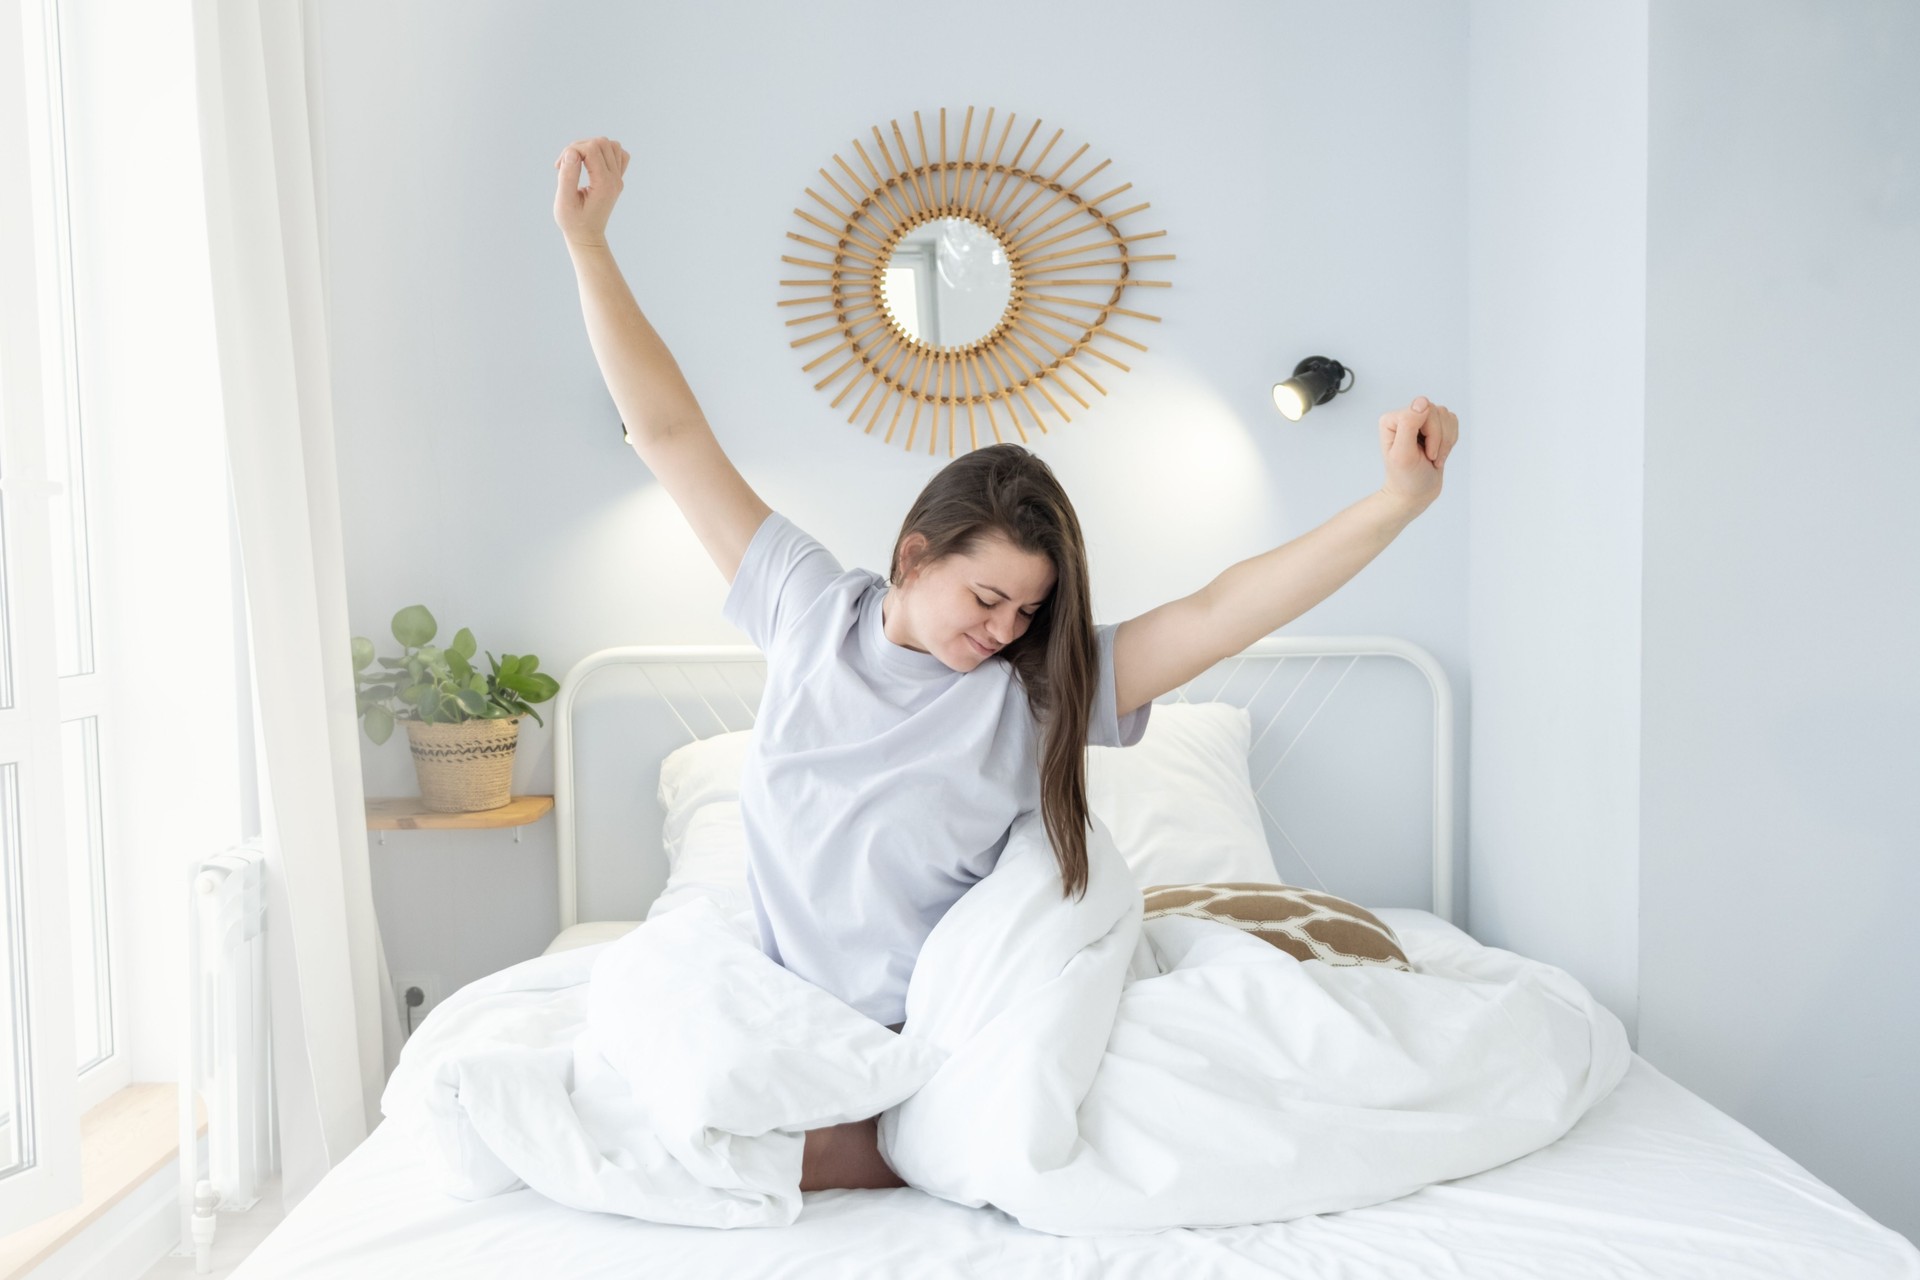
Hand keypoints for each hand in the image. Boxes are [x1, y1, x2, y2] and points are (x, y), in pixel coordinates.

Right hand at [553, 136, 629, 248]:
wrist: (587, 236)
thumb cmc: (573, 222)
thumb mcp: (564, 201)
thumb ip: (568, 176)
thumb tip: (571, 152)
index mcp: (604, 184)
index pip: (591, 148)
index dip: (572, 150)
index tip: (559, 166)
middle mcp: (615, 179)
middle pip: (601, 143)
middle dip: (579, 147)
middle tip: (565, 164)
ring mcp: (618, 178)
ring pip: (612, 145)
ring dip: (591, 147)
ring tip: (577, 161)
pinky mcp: (617, 179)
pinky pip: (619, 154)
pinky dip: (604, 152)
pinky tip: (591, 163)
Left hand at [1378, 395, 1457, 515]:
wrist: (1416, 493)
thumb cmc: (1406, 478)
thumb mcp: (1404, 453)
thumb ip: (1409, 424)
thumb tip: (1422, 401)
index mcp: (1392, 420)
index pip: (1424, 410)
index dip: (1431, 434)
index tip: (1424, 454)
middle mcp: (1405, 416)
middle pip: (1436, 412)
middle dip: (1439, 440)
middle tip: (1430, 458)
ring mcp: (1421, 420)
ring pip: (1446, 416)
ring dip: (1445, 442)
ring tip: (1433, 457)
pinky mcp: (1435, 426)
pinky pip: (1453, 422)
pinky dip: (1450, 441)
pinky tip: (1439, 453)